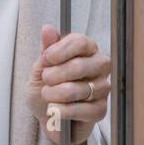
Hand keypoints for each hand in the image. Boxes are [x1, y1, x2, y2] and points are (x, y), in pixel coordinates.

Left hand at [27, 25, 109, 144]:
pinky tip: (55, 109)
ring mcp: (102, 88)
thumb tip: (48, 28)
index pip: (80, 42)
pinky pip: (81, 110)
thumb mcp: (41, 66)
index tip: (46, 58)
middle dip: (53, 75)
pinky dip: (61, 111)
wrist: (47, 116)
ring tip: (47, 95)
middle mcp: (99, 66)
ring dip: (54, 94)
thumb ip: (47, 49)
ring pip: (76, 90)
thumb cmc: (46, 87)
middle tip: (45, 79)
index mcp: (87, 49)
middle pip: (79, 66)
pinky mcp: (101, 110)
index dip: (60, 50)